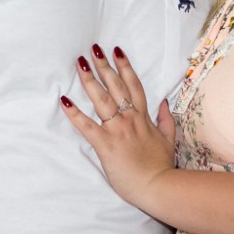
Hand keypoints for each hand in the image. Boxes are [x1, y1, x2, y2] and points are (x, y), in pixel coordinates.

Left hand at [60, 44, 175, 209]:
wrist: (159, 185)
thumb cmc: (161, 165)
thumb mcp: (168, 139)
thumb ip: (165, 119)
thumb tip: (164, 103)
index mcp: (143, 117)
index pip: (133, 85)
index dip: (125, 66)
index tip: (117, 51)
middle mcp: (129, 118)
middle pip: (115, 86)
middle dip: (104, 65)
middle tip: (94, 48)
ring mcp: (117, 129)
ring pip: (101, 99)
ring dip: (89, 80)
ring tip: (80, 63)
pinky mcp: (105, 144)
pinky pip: (87, 126)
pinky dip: (74, 113)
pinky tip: (64, 100)